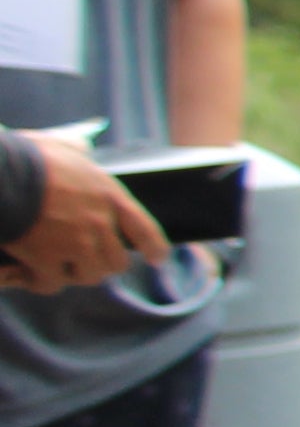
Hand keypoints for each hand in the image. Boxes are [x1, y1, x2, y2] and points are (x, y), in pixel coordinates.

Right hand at [3, 139, 160, 294]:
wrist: (2, 175)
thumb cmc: (29, 157)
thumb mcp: (63, 146)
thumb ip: (78, 150)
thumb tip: (81, 144)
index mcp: (109, 195)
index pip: (144, 228)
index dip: (154, 247)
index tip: (157, 259)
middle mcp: (100, 223)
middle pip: (116, 261)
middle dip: (102, 264)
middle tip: (85, 262)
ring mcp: (76, 243)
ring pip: (89, 275)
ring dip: (74, 274)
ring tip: (59, 268)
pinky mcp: (47, 259)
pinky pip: (53, 283)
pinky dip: (42, 282)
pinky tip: (32, 275)